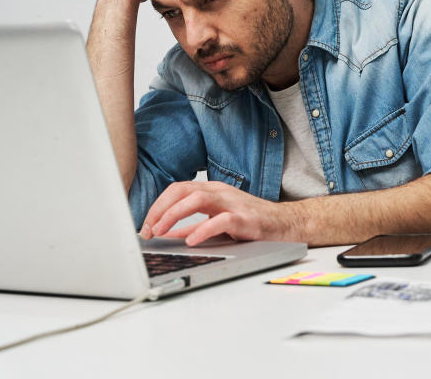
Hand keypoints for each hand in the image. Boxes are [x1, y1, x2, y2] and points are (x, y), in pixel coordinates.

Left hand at [139, 181, 290, 245]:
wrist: (285, 224)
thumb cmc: (252, 222)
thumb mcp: (217, 222)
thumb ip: (192, 226)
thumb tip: (166, 234)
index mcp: (212, 190)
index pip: (176, 190)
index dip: (157, 206)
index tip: (145, 227)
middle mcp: (220, 192)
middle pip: (182, 190)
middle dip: (159, 209)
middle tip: (147, 230)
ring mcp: (233, 203)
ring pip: (197, 198)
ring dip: (173, 214)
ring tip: (161, 231)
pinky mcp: (245, 218)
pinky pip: (221, 220)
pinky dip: (203, 229)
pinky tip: (192, 241)